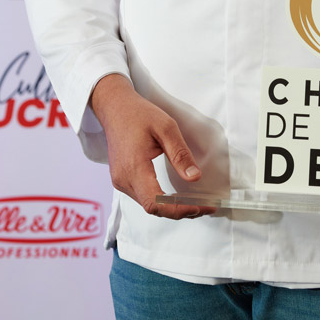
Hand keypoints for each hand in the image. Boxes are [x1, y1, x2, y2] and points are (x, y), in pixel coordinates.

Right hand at [90, 74, 214, 219]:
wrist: (115, 108)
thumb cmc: (139, 114)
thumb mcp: (166, 128)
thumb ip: (180, 154)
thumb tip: (195, 178)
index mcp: (134, 167)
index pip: (156, 203)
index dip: (179, 210)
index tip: (200, 207)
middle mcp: (123, 179)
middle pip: (153, 208)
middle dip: (180, 211)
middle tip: (204, 207)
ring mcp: (120, 181)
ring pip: (148, 205)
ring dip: (171, 208)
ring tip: (194, 203)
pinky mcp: (121, 179)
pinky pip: (142, 197)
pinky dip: (161, 201)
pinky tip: (175, 197)